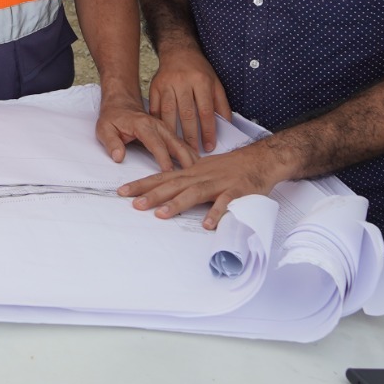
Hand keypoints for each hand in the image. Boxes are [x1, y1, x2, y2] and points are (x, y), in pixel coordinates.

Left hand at [94, 95, 195, 171]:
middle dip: (185, 157)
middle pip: (174, 142)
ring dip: (191, 155)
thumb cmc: (112, 117)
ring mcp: (164, 127)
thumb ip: (111, 143)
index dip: (163, 157)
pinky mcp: (167, 131)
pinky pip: (181, 142)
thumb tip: (118, 156)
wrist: (120, 103)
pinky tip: (198, 163)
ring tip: (202, 170)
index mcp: (142, 125)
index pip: (155, 143)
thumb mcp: (104, 129)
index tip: (169, 171)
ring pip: (181, 142)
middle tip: (194, 173)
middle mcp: (156, 125)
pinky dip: (190, 152)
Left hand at [118, 143, 283, 227]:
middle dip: (152, 194)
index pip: (162, 178)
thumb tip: (163, 187)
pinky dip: (217, 212)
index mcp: (192, 172)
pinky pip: (226, 203)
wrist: (261, 159)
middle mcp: (202, 176)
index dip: (142, 184)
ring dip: (177, 203)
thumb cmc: (231, 167)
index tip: (122, 192)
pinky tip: (207, 224)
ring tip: (160, 214)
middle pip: (173, 185)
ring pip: (195, 192)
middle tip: (134, 204)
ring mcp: (219, 183)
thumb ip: (185, 179)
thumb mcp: (203, 169)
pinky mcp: (237, 191)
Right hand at [147, 50, 230, 153]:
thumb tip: (226, 126)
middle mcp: (183, 82)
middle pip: (186, 113)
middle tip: (193, 152)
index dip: (207, 130)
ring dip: (173, 132)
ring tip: (177, 147)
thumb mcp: (215, 83)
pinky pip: (155, 108)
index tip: (209, 146)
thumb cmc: (199, 70)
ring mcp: (167, 84)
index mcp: (201, 81)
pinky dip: (158, 122)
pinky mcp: (154, 87)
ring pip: (169, 112)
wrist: (178, 51)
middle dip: (190, 136)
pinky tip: (161, 134)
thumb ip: (221, 104)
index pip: (205, 111)